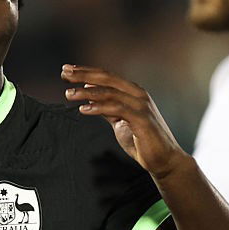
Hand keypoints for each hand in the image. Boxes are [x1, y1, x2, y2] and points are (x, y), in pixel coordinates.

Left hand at [61, 64, 188, 178]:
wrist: (164, 160)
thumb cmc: (142, 140)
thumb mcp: (119, 120)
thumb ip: (107, 106)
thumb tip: (89, 93)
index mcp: (132, 92)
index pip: (106, 76)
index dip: (86, 71)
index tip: (67, 70)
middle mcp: (137, 94)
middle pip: (107, 78)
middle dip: (83, 74)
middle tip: (64, 73)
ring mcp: (141, 105)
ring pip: (110, 92)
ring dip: (86, 92)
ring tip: (68, 94)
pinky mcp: (142, 119)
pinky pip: (117, 108)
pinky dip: (99, 107)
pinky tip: (83, 109)